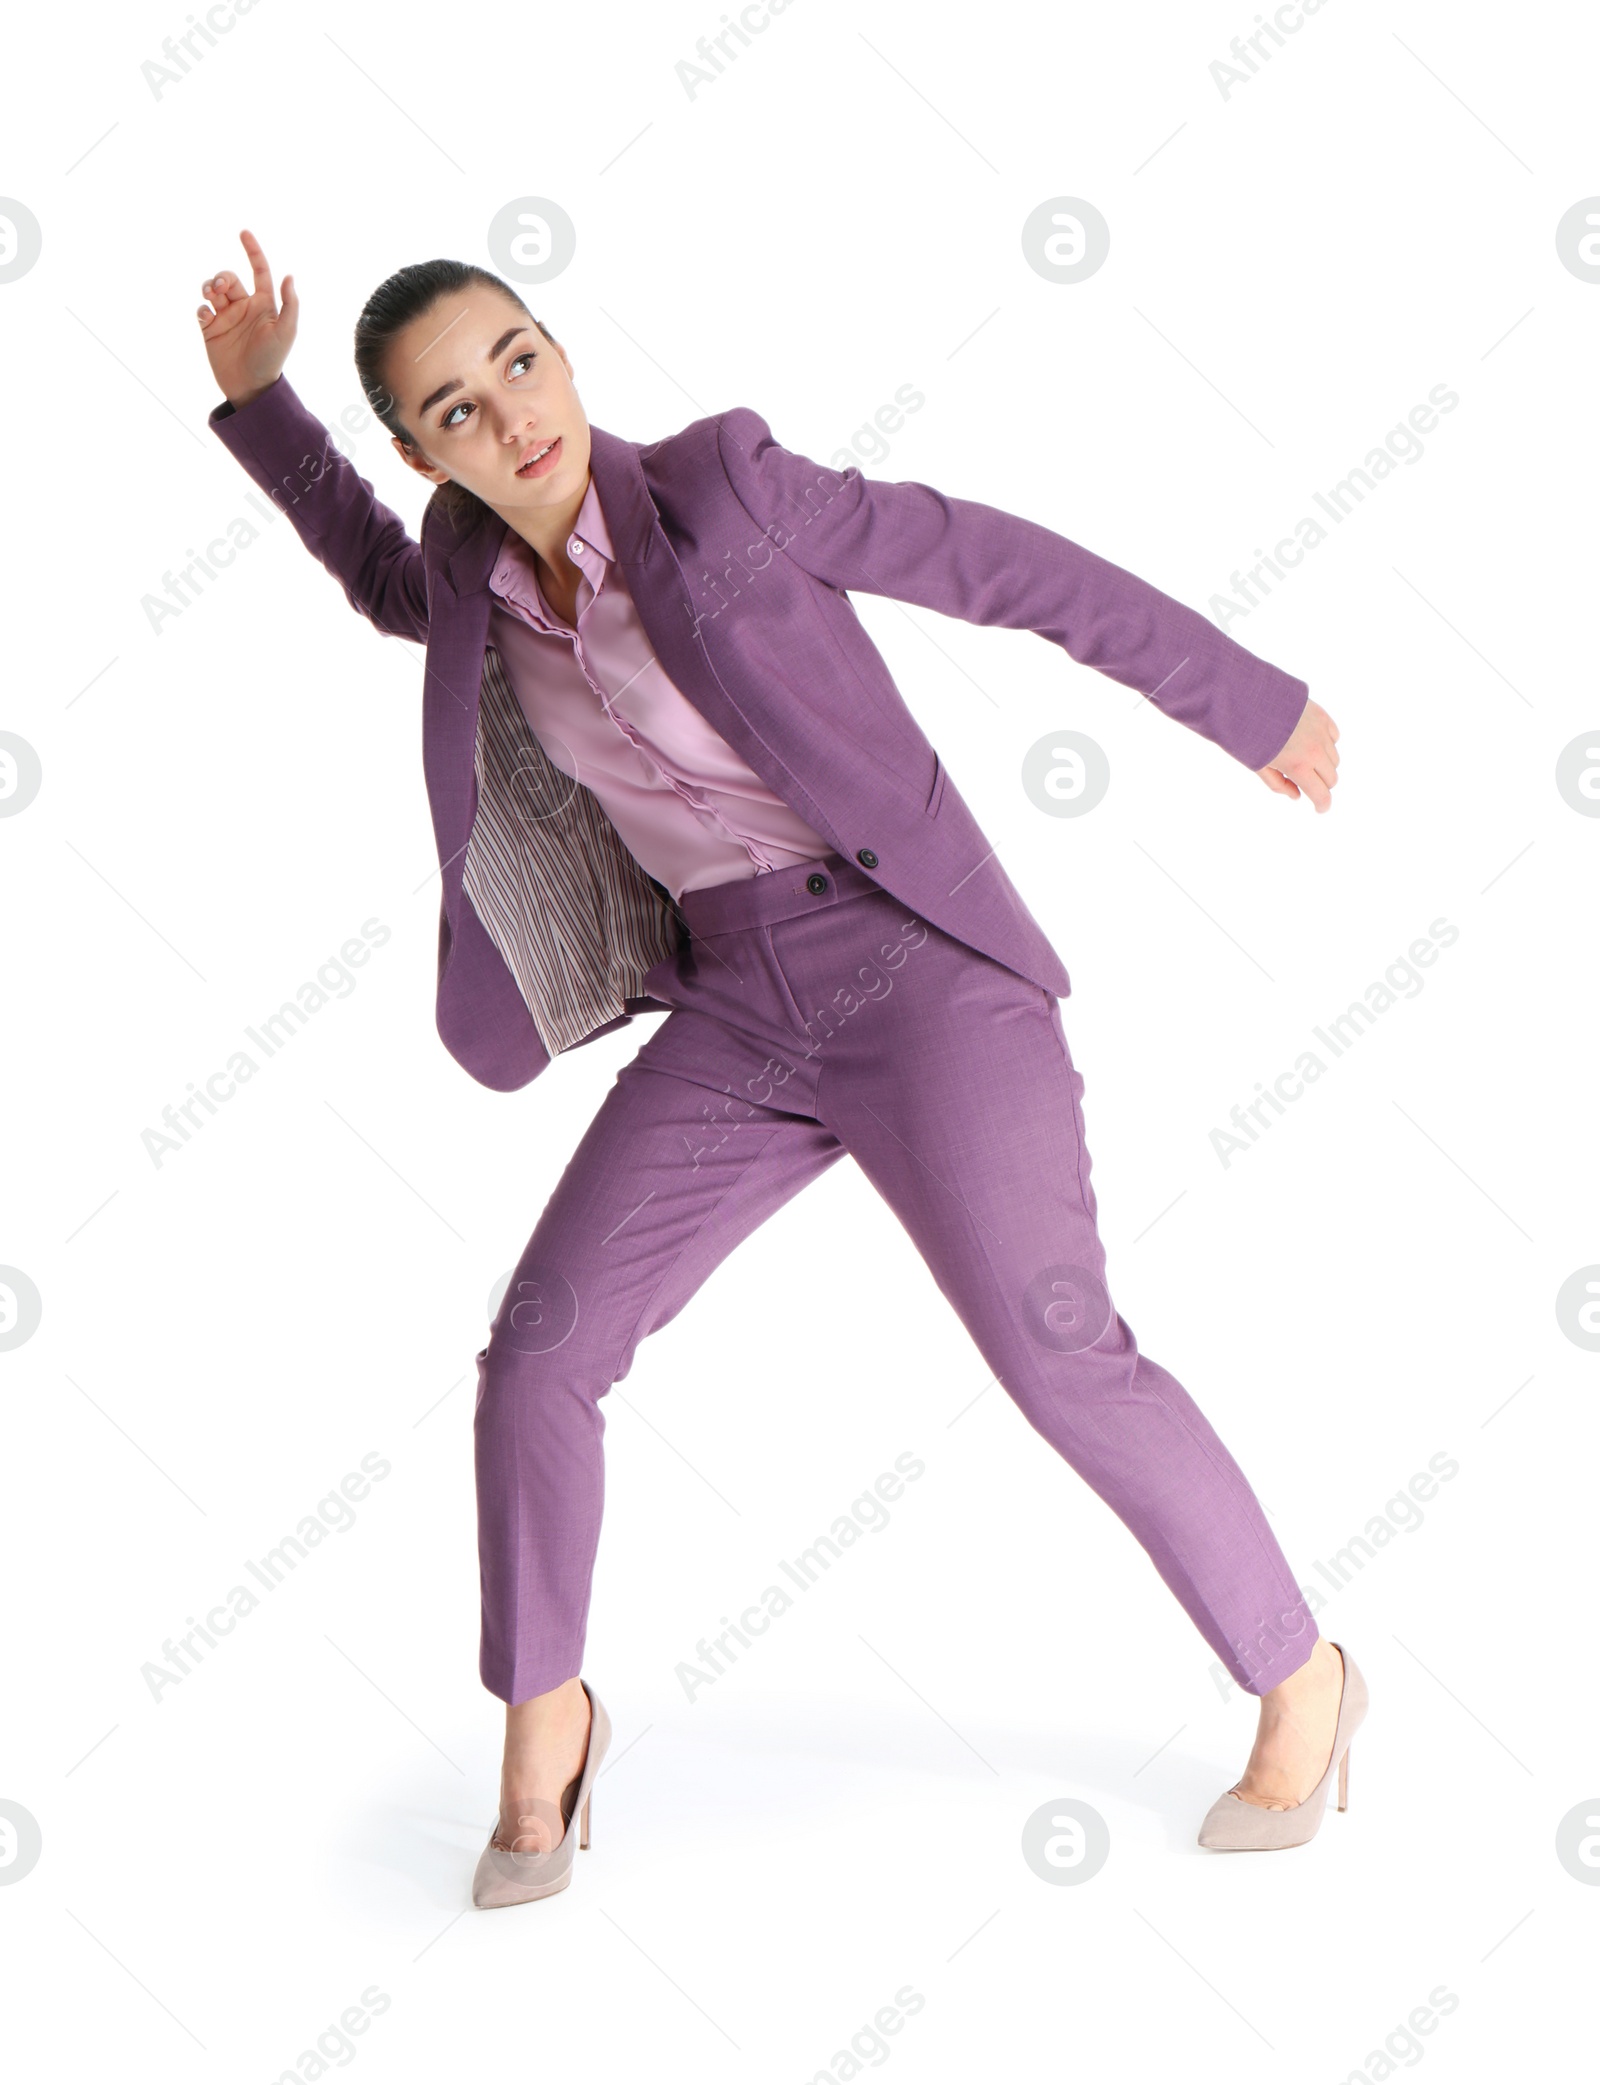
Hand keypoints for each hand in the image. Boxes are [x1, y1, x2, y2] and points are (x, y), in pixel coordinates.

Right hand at [196, 227, 298, 408]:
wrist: (251, 387)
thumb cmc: (272, 360)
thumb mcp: (285, 332)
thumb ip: (289, 304)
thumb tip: (289, 275)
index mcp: (264, 304)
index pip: (259, 270)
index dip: (253, 251)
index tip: (243, 232)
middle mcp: (244, 306)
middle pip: (229, 278)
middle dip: (222, 277)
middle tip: (221, 290)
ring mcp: (226, 317)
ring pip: (212, 290)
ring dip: (208, 287)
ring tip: (211, 296)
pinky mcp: (211, 329)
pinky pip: (201, 310)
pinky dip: (201, 309)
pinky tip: (207, 318)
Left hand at [1257, 697, 1338, 810]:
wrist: (1247, 698)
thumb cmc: (1247, 734)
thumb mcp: (1257, 766)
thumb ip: (1278, 784)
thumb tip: (1297, 796)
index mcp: (1299, 766)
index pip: (1322, 794)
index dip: (1322, 805)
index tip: (1319, 808)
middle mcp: (1315, 750)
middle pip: (1332, 778)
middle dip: (1321, 784)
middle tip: (1306, 781)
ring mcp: (1321, 731)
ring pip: (1335, 758)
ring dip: (1324, 764)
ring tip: (1304, 758)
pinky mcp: (1322, 715)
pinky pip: (1334, 736)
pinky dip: (1327, 743)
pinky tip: (1311, 741)